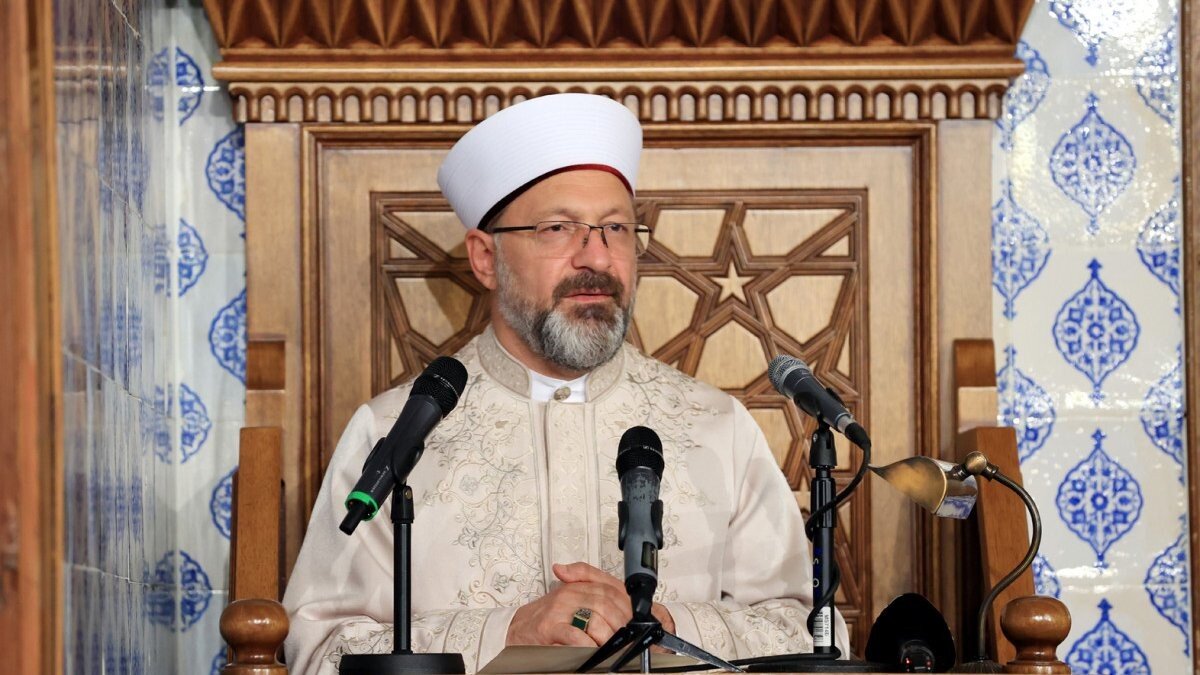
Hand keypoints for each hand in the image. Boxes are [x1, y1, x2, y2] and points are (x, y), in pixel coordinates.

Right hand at [505, 562, 675, 647]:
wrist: (516, 629)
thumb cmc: (547, 619)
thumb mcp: (571, 600)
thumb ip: (593, 593)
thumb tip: (624, 602)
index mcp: (578, 586)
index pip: (611, 589)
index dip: (626, 606)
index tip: (636, 621)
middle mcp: (569, 594)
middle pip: (606, 603)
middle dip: (621, 623)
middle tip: (628, 638)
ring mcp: (559, 609)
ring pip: (593, 618)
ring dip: (607, 636)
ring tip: (613, 648)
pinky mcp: (549, 627)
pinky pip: (575, 635)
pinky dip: (587, 645)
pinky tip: (592, 651)